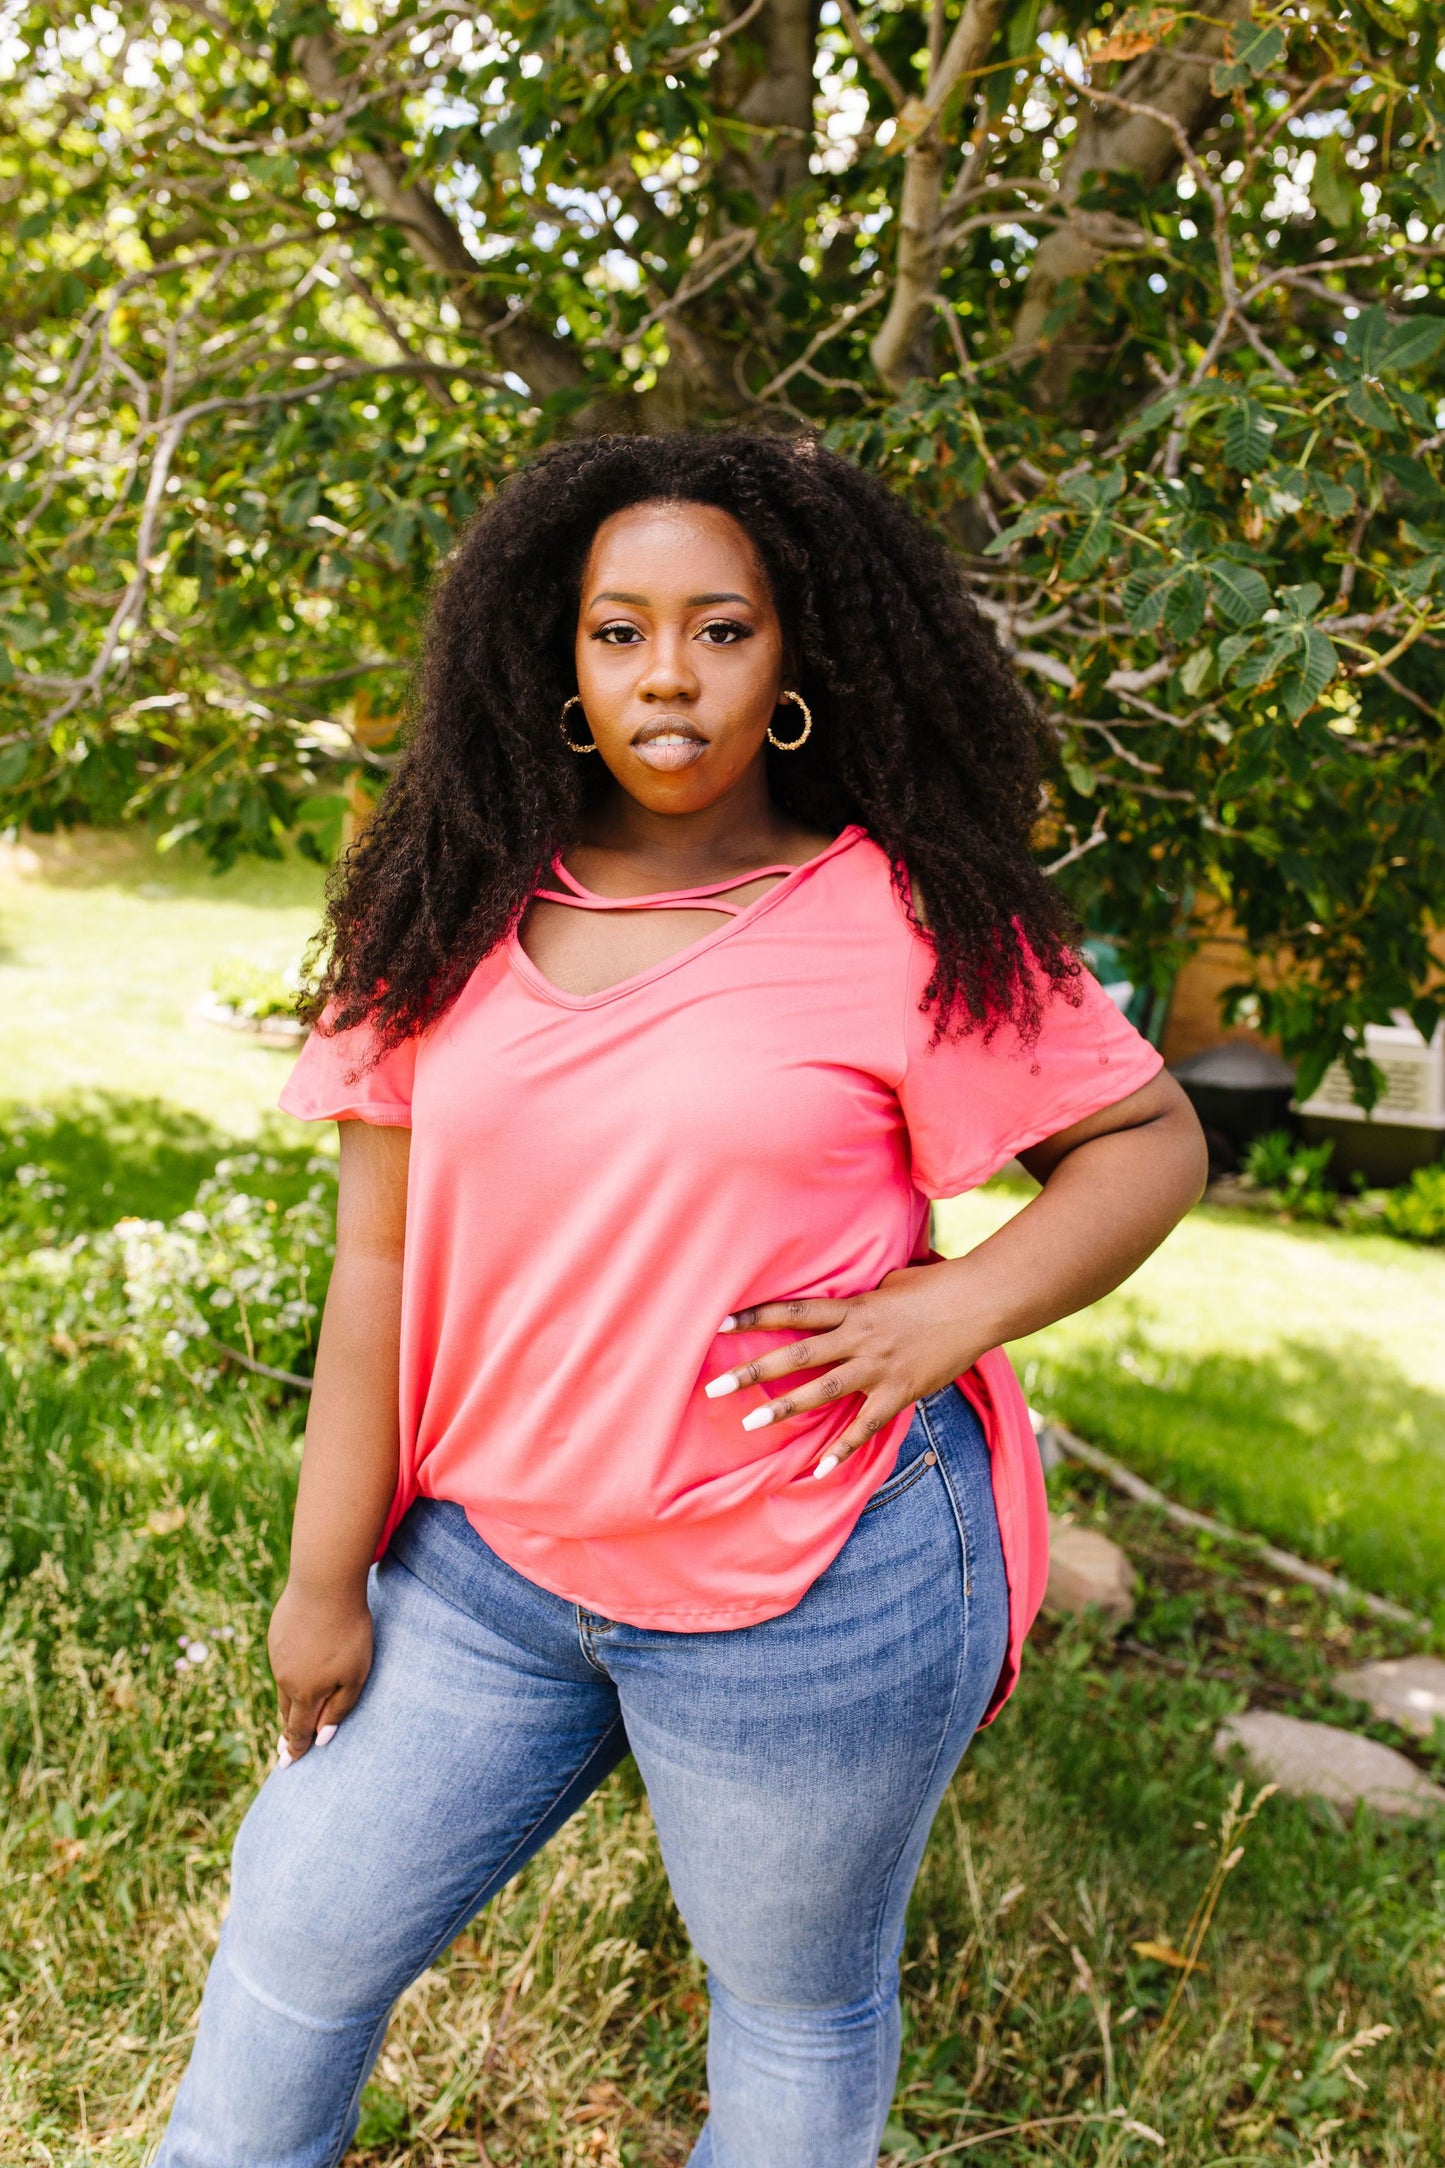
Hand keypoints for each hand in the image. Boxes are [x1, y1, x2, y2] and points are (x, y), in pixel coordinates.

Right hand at [267, 1578, 372, 1763]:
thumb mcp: (355, 1674)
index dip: (295, 1748)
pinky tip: (296, 1670)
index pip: (299, 1730)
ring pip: (283, 1688)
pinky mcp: (277, 1635)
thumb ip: (340, 1708)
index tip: (287, 1764)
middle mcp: (286, 1678)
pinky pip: (283, 1663)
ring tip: (291, 1717)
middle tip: (284, 1750)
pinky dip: (288, 1674)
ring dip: (288, 1704)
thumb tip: (323, 1738)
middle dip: (288, 1732)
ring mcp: (277, 1656)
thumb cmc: (348, 1631)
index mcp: (306, 1693)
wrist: (323, 1585)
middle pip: (287, 1712)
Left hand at [705, 1263, 989, 1476]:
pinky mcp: (899, 1392)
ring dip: (784, 1409)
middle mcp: (858, 1338)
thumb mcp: (890, 1281)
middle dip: (753, 1372)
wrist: (979, 1303)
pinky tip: (820, 1468)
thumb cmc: (936, 1286)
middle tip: (714, 1387)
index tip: (720, 1325)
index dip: (756, 1317)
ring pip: (822, 1391)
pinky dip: (843, 1448)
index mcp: (853, 1307)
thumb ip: (862, 1297)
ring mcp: (878, 1367)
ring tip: (750, 1422)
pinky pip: (866, 1425)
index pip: (794, 1311)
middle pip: (796, 1355)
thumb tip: (846, 1300)